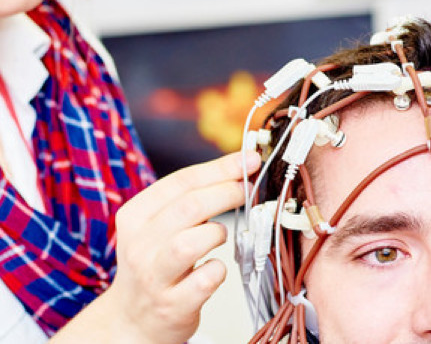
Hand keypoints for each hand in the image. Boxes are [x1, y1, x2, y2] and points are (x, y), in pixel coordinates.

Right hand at [50, 151, 260, 343]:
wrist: (133, 319)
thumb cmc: (158, 263)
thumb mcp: (161, 225)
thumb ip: (193, 197)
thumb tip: (242, 166)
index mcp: (135, 216)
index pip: (181, 181)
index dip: (221, 167)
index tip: (250, 159)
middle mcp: (139, 245)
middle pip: (189, 207)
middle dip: (227, 192)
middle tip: (248, 189)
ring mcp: (154, 277)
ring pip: (191, 243)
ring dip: (217, 233)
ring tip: (220, 236)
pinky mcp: (173, 305)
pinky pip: (205, 279)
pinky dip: (218, 269)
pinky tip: (215, 268)